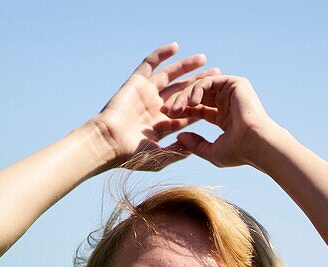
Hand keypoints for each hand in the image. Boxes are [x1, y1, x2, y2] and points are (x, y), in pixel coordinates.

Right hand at [95, 41, 222, 171]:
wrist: (109, 143)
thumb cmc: (130, 156)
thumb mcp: (158, 159)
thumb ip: (177, 153)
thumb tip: (194, 149)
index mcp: (161, 125)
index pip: (186, 112)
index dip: (202, 104)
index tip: (219, 98)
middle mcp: (155, 107)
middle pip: (182, 91)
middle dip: (199, 83)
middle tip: (217, 74)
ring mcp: (146, 94)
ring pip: (170, 76)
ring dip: (186, 67)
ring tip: (204, 59)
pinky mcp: (136, 83)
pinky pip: (150, 64)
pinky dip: (161, 54)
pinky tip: (176, 47)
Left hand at [162, 74, 274, 167]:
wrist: (257, 145)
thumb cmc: (239, 153)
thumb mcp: (212, 151)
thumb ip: (196, 145)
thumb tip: (179, 137)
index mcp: (224, 117)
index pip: (198, 110)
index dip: (182, 112)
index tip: (167, 117)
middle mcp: (228, 102)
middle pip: (198, 96)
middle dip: (180, 102)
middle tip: (166, 111)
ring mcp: (232, 91)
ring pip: (201, 87)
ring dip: (185, 96)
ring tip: (176, 110)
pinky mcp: (235, 83)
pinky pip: (209, 82)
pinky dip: (197, 90)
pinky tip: (191, 103)